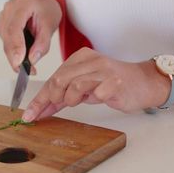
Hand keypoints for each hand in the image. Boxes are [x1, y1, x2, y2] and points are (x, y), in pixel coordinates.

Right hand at [0, 0, 61, 73]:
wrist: (39, 5)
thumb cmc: (45, 11)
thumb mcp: (50, 25)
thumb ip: (42, 43)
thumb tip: (33, 59)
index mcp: (22, 5)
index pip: (14, 28)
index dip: (16, 46)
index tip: (20, 61)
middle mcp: (9, 11)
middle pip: (8, 38)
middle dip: (16, 58)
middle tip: (28, 71)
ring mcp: (3, 19)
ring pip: (5, 44)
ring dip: (15, 58)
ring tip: (29, 68)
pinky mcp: (2, 29)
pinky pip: (6, 44)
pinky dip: (14, 54)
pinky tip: (23, 60)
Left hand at [21, 47, 170, 121]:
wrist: (144, 83)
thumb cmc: (112, 86)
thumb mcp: (84, 88)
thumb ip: (62, 96)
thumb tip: (39, 109)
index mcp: (80, 58)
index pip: (53, 78)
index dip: (39, 98)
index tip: (29, 115)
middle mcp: (91, 60)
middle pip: (59, 80)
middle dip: (51, 100)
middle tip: (53, 109)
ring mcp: (104, 70)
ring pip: (74, 86)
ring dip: (72, 100)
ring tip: (80, 102)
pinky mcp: (116, 82)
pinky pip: (97, 94)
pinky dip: (93, 100)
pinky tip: (100, 98)